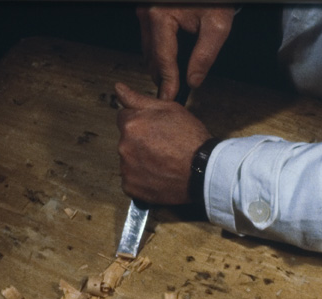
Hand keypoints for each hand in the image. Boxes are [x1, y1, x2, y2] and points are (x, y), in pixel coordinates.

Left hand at [115, 82, 211, 204]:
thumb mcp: (169, 109)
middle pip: (125, 140)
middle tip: (161, 146)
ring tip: (162, 162)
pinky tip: (157, 175)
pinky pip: (131, 180)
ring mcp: (126, 169)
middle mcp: (124, 146)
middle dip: (138, 141)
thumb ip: (138, 99)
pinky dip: (141, 179)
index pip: (124, 118)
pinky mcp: (131, 187)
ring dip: (139, 160)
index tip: (153, 129)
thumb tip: (119, 88)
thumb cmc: (190, 140)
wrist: (203, 171)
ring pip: (128, 160)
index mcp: (131, 124)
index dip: (140, 122)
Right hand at [137, 4, 234, 99]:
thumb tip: (194, 79)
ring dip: (160, 65)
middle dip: (162, 76)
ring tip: (172, 81)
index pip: (163, 59)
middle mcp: (148, 13)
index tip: (170, 97)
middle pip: (152, 57)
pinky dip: (159, 52)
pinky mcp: (148, 12)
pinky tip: (171, 61)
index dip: (167, 82)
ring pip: (148, 50)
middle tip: (172, 93)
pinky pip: (150, 39)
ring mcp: (145, 12)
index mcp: (160, 15)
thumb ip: (205, 56)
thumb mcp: (217, 25)